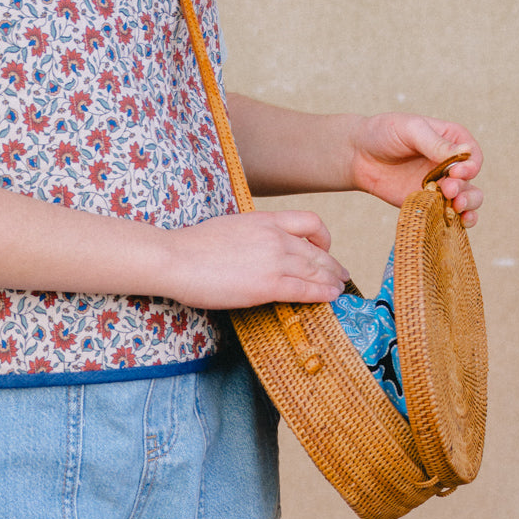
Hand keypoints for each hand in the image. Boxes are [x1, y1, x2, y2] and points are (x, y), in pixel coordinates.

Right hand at [161, 209, 349, 308]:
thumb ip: (253, 235)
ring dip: (332, 281)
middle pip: (318, 250)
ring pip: (317, 270)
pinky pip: (305, 289)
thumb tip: (260, 248)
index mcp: (265, 219)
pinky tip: (330, 298)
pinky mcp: (269, 285)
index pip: (309, 221)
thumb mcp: (232, 227)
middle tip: (341, 275)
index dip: (323, 237)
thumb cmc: (194, 246)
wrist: (177, 258)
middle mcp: (276, 236)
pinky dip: (322, 294)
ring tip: (340, 288)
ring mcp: (274, 260)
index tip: (324, 248)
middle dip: (333, 265)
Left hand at [347, 113, 482, 225]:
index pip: (472, 155)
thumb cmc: (384, 133)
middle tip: (449, 190)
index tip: (456, 172)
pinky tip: (458, 222)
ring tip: (456, 207)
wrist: (358, 154)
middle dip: (466, 188)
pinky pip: (449, 213)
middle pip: (472, 181)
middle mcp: (451, 163)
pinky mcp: (429, 202)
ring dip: (468, 205)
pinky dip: (457, 220)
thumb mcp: (410, 130)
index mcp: (451, 139)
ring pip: (467, 199)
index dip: (470, 166)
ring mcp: (441, 184)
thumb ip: (435, 143)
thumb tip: (465, 153)